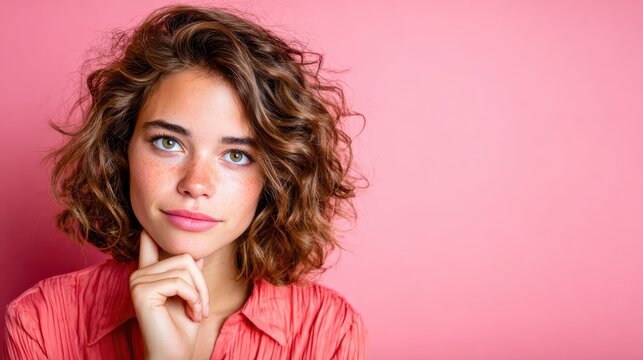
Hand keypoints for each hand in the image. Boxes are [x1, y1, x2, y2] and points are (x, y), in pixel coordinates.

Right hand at [129, 229, 209, 359]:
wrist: (174, 355)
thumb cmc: (182, 328)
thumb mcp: (191, 295)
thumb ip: (190, 275)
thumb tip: (199, 253)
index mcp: (149, 275)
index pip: (148, 244)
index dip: (150, 233)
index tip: (147, 225)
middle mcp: (140, 274)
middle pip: (184, 257)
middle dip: (201, 283)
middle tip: (202, 307)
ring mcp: (137, 281)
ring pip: (183, 268)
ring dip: (199, 293)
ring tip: (197, 312)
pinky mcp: (140, 291)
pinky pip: (179, 282)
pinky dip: (192, 298)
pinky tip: (191, 313)